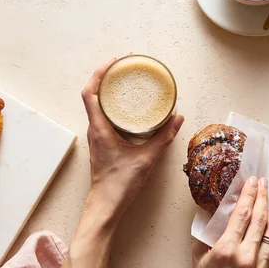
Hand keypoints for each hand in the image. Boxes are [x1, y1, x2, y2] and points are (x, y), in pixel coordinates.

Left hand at [81, 57, 183, 218]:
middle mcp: (94, 129)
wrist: (106, 205)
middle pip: (93, 95)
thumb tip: (178, 119)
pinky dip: (112, 106)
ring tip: (125, 81)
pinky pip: (102, 116)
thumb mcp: (146, 159)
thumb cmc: (120, 184)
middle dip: (106, 77)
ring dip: (108, 91)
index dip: (99, 73)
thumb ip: (163, 138)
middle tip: (123, 66)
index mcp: (99, 128)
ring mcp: (96, 136)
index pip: (90, 93)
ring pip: (97, 106)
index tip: (114, 62)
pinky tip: (127, 107)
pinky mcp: (101, 142)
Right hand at [190, 177, 268, 267]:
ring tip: (267, 204)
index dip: (249, 194)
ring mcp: (261, 267)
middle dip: (263, 196)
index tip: (252, 181)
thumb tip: (210, 210)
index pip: (242, 214)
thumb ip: (204, 232)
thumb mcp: (198, 257)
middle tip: (262, 183)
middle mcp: (246, 257)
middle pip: (261, 218)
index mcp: (226, 250)